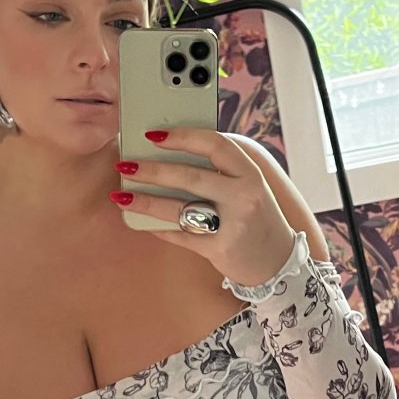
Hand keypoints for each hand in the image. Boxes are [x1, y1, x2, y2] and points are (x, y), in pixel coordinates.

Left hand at [110, 128, 296, 288]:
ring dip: (146, 201)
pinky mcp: (220, 249)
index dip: (182, 136)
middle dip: (152, 170)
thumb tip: (171, 152)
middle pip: (190, 176)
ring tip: (121, 196)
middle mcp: (244, 196)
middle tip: (126, 164)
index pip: (215, 144)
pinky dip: (159, 228)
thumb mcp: (249, 187)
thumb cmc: (255, 218)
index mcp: (250, 174)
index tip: (153, 135)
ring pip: (179, 209)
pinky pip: (181, 235)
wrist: (276, 263)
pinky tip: (143, 223)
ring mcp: (233, 224)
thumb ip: (221, 170)